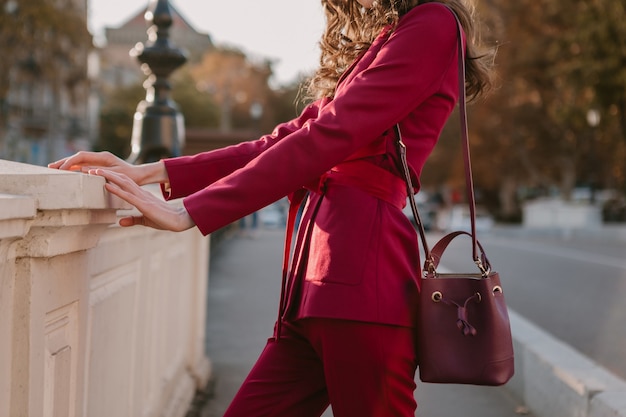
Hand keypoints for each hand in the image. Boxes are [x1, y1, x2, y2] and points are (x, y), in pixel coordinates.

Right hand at [48, 151, 167, 185]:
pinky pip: (83, 165)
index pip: (82, 156)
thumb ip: (102, 173)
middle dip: (63, 161)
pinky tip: (66, 173)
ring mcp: (99, 161)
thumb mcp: (116, 175)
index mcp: (103, 157)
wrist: (140, 175)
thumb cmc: (131, 176)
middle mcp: (100, 157)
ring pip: (79, 161)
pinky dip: (73, 168)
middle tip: (50, 167)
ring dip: (66, 164)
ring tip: (54, 169)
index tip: (61, 168)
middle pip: (77, 157)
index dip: (69, 161)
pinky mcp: (99, 166)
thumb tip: (84, 171)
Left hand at [90, 169, 194, 231]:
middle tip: (92, 169)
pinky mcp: (143, 205)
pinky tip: (106, 185)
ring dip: (108, 177)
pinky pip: (127, 195)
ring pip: (123, 183)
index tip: (100, 175)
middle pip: (122, 179)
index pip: (125, 183)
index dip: (113, 178)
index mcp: (141, 196)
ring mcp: (142, 198)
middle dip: (107, 173)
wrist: (179, 220)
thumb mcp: (145, 220)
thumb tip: (120, 221)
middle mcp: (141, 194)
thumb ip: (133, 220)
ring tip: (95, 172)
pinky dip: (116, 189)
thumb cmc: (165, 220)